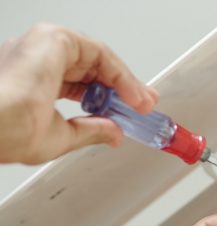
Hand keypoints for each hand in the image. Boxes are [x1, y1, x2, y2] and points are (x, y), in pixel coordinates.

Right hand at [0, 23, 157, 164]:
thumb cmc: (10, 133)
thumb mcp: (62, 136)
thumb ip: (90, 130)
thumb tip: (113, 132)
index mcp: (32, 80)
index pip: (78, 83)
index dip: (108, 97)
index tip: (130, 111)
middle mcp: (36, 60)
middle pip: (91, 68)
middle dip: (123, 87)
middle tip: (145, 105)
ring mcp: (43, 47)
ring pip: (98, 58)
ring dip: (125, 82)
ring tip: (142, 103)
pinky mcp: (53, 38)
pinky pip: (99, 52)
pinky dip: (120, 73)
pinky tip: (131, 93)